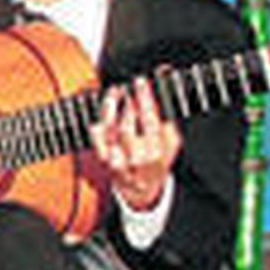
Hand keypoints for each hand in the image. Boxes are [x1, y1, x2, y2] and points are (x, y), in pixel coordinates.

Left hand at [90, 76, 180, 210]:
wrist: (142, 189)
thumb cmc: (158, 159)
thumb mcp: (172, 140)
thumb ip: (168, 115)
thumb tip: (164, 80)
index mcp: (157, 151)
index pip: (150, 120)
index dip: (144, 98)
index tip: (140, 81)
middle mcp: (136, 158)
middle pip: (127, 125)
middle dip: (125, 103)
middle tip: (125, 87)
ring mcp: (118, 161)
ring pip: (109, 131)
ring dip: (110, 108)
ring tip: (113, 94)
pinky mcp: (103, 161)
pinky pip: (96, 140)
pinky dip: (97, 125)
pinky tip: (101, 115)